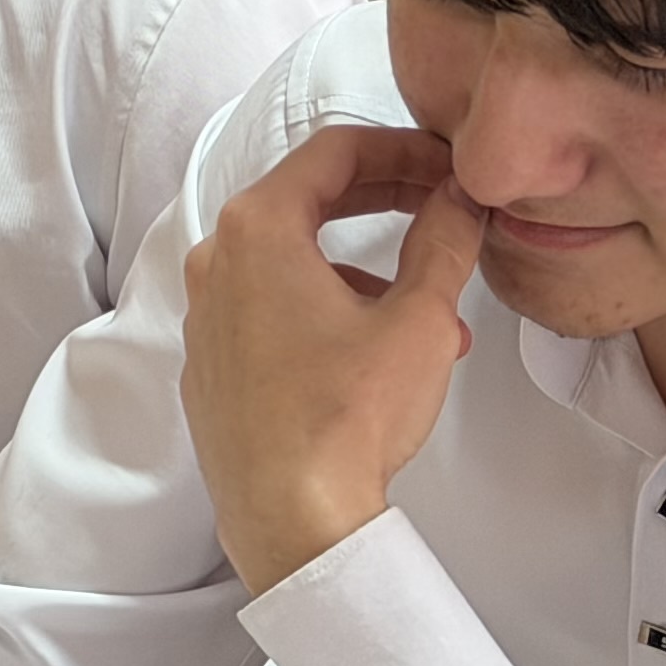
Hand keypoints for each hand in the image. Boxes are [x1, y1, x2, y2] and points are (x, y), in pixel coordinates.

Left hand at [178, 121, 488, 593]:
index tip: (445, 164)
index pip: (333, 151)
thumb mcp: (419, 319)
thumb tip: (461, 199)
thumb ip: (443, 243)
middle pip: (305, 197)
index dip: (400, 148)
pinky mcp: (210, 362)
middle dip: (382, 197)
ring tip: (432, 305)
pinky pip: (268, 307)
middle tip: (440, 204)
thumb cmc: (346, 416)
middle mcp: (216, 259)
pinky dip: (323, 306)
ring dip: (362, 265)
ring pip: (290, 259)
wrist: (289, 517)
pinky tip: (377, 349)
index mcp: (258, 229)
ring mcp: (205, 313)